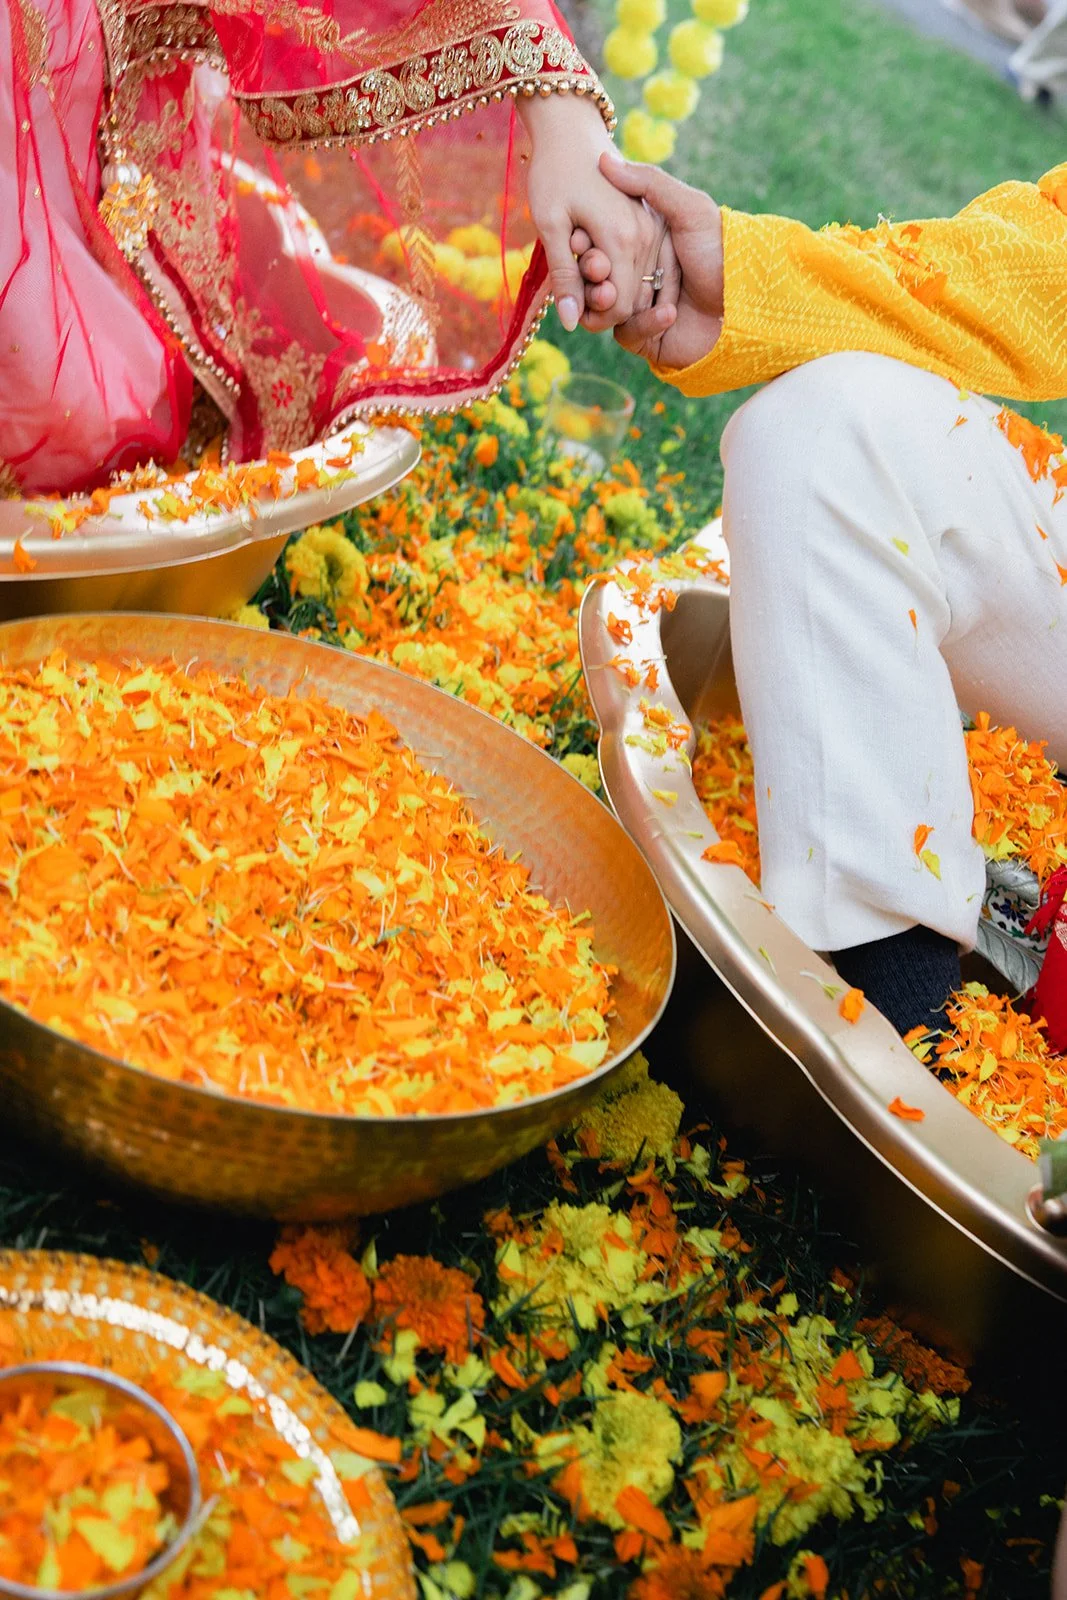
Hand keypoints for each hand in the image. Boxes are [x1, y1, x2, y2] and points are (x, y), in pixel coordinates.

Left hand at [517, 95, 663, 332]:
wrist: (571, 130)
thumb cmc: (553, 173)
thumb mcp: (550, 225)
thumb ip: (564, 275)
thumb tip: (572, 323)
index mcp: (622, 239)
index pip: (620, 306)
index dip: (595, 318)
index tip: (571, 305)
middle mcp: (645, 235)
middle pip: (633, 299)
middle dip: (602, 303)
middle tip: (572, 280)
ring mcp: (652, 227)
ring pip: (641, 284)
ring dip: (612, 287)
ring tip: (581, 262)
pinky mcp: (651, 221)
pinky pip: (643, 265)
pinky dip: (622, 272)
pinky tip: (595, 256)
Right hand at [592, 152, 724, 368]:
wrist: (751, 300)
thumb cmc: (722, 249)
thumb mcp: (690, 209)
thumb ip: (649, 183)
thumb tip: (605, 160)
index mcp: (642, 244)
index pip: (600, 243)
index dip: (584, 241)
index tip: (576, 234)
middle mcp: (638, 275)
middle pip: (597, 277)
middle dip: (591, 272)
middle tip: (592, 267)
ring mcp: (641, 308)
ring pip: (604, 309)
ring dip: (606, 300)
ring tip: (612, 292)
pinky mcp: (649, 338)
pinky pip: (629, 335)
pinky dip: (645, 323)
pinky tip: (669, 311)